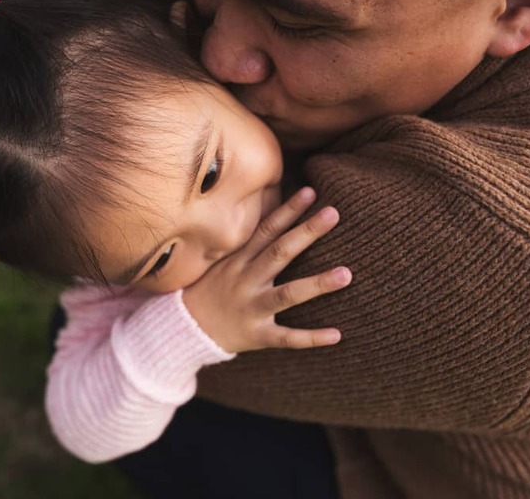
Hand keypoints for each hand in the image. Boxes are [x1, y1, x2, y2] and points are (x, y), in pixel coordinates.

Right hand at [182, 187, 350, 353]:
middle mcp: (246, 280)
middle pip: (279, 253)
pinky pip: (286, 337)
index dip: (288, 210)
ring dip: (316, 284)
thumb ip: (245, 243)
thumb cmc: (208, 288)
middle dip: (306, 233)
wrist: (182, 328)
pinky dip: (311, 337)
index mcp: (238, 260)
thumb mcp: (219, 260)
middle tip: (333, 213)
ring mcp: (251, 308)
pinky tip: (337, 335)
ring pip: (287, 294)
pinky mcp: (256, 335)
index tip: (310, 191)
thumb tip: (273, 215)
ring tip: (346, 274)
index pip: (266, 230)